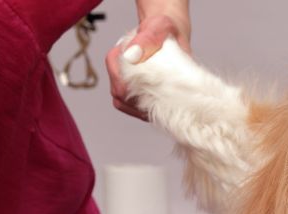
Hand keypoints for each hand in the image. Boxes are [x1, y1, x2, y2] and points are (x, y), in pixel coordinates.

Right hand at [105, 2, 191, 119]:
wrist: (171, 34)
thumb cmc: (164, 29)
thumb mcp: (159, 27)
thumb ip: (148, 38)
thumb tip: (132, 55)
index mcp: (116, 58)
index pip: (119, 85)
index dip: (137, 95)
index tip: (159, 95)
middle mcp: (116, 72)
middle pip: (122, 99)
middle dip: (142, 104)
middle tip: (166, 101)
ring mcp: (123, 83)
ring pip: (126, 106)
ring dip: (143, 110)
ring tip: (164, 104)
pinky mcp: (132, 92)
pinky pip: (134, 110)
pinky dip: (146, 111)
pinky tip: (161, 106)